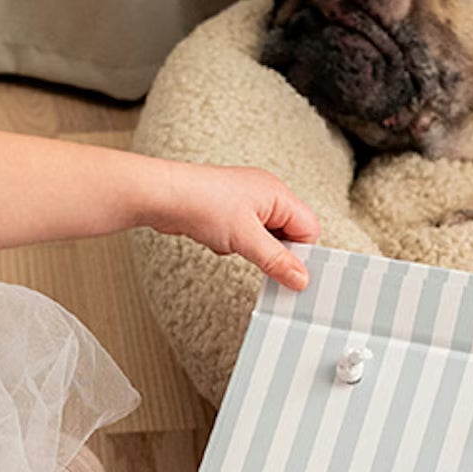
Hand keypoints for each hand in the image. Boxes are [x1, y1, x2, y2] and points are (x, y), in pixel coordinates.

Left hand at [155, 162, 318, 289]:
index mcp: (278, 193)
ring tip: (234, 244)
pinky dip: (235, 244)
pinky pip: (245, 236)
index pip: (309, 229)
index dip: (302, 253)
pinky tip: (220, 241)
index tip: (292, 273)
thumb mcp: (246, 238)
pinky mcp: (229, 211)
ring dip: (252, 249)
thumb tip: (300, 278)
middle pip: (289, 234)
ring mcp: (247, 202)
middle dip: (274, 252)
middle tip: (262, 261)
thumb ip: (277, 261)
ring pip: (265, 237)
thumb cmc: (201, 201)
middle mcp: (266, 194)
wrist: (164, 196)